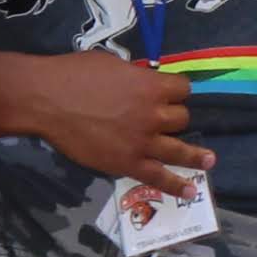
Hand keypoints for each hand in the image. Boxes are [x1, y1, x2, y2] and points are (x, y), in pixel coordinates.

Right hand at [18, 50, 204, 184]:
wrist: (48, 99)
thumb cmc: (74, 74)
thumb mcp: (112, 64)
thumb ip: (134, 77)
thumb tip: (141, 83)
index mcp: (151, 86)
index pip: (183, 89)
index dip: (176, 92)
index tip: (171, 95)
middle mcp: (153, 114)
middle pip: (181, 118)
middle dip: (174, 118)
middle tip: (163, 120)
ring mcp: (143, 141)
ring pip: (179, 149)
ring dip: (196, 155)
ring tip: (209, 161)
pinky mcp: (127, 163)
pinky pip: (158, 177)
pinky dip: (175, 185)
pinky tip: (189, 191)